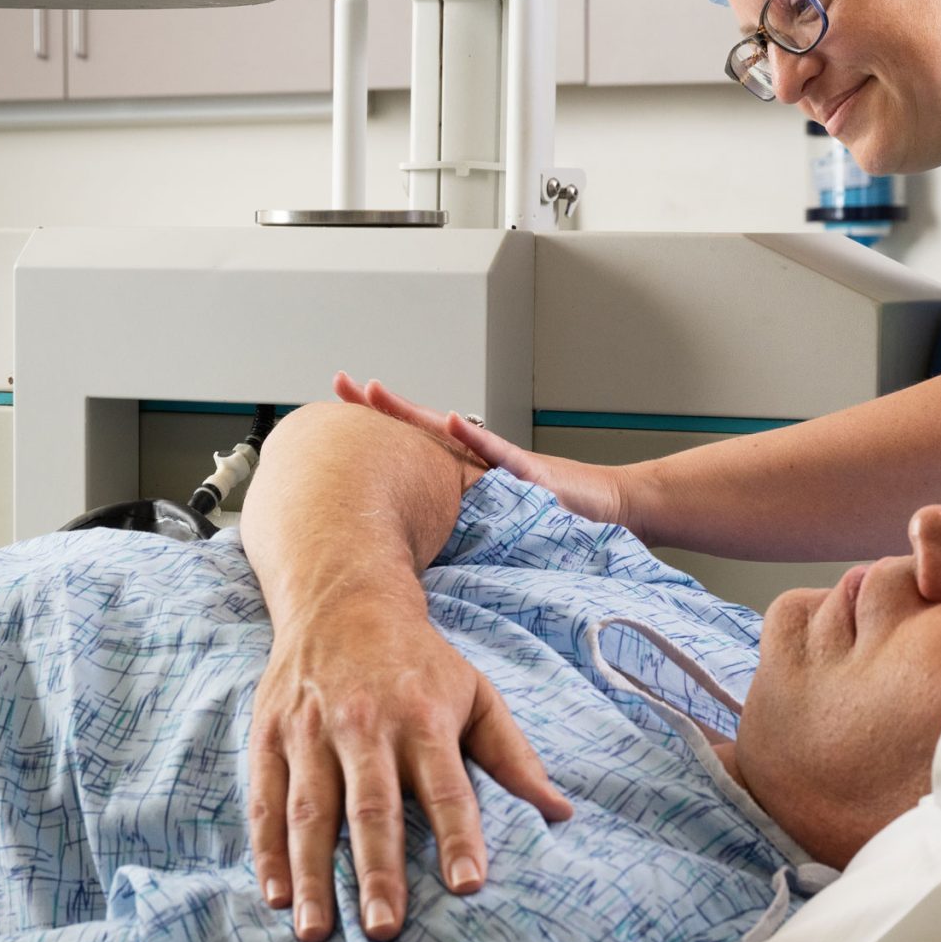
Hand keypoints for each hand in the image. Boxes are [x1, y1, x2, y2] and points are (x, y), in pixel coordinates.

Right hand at [247, 597, 572, 941]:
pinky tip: (276, 895)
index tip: (468, 886)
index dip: (459, 836)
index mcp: (423, 717)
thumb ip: (513, 755)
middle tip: (385, 929)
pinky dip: (267, 850)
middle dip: (377, 871)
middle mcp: (365, 725)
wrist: (341, 595)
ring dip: (313, 874)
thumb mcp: (475, 692)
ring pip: (311, 811)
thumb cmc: (417, 659)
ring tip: (318, 931)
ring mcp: (311, 730)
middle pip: (372, 806)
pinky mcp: (271, 734)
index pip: (446, 787)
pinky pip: (266, 799)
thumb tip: (560, 812)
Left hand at [332, 373, 636, 530]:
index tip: (334, 412)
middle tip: (341, 383)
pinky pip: (499, 453)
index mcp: (461, 473)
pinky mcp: (530, 473)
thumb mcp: (487, 526)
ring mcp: (501, 461)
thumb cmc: (547, 517)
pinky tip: (452, 421)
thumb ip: (452, 530)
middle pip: (418, 426)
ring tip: (376, 394)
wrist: (606, 507)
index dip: (372, 428)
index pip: (409, 445)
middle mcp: (475, 459)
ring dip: (411, 412)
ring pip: (448, 432)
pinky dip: (475, 438)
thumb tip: (402, 558)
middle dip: (379, 405)